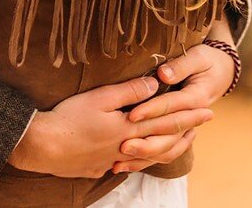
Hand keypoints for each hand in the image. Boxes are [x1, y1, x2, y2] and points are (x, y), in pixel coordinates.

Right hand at [9, 76, 212, 178]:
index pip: (166, 121)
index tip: (208, 110)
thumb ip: (129, 91)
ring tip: (182, 140)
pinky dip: (142, 160)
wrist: (43, 146)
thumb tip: (155, 84)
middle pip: (163, 140)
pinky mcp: (99, 167)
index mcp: (129, 128)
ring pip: (149, 156)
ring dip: (169, 146)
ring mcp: (113, 160)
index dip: (188, 115)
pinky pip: (128, 165)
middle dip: (186, 129)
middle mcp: (126, 147)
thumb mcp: (100, 97)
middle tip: (205, 122)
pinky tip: (142, 157)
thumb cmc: (69, 117)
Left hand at [115, 39, 234, 172]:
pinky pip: (165, 151)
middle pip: (168, 135)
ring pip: (167, 149)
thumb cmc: (207, 60)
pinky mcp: (179, 132)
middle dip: (145, 142)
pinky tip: (127, 166)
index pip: (170, 107)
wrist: (221, 71)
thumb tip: (163, 74)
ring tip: (120, 162)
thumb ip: (180, 66)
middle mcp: (191, 118)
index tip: (132, 115)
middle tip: (122, 146)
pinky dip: (147, 159)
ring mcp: (186, 128)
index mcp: (195, 98)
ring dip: (144, 157)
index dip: (151, 111)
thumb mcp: (197, 56)